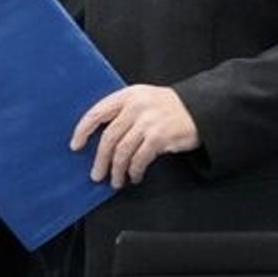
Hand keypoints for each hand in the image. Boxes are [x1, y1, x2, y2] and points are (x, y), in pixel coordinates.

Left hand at [72, 85, 200, 188]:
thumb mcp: (144, 100)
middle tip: (97, 175)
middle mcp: (137, 106)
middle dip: (100, 160)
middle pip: (109, 137)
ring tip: (116, 181)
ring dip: (116, 170)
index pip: (97, 112)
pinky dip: (134, 171)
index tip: (76, 145)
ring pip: (122, 151)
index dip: (83, 130)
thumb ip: (123, 112)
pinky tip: (135, 176)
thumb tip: (98, 138)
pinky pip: (139, 158)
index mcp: (129, 95)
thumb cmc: (170, 108)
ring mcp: (149, 121)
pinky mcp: (160, 136)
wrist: (202, 109)